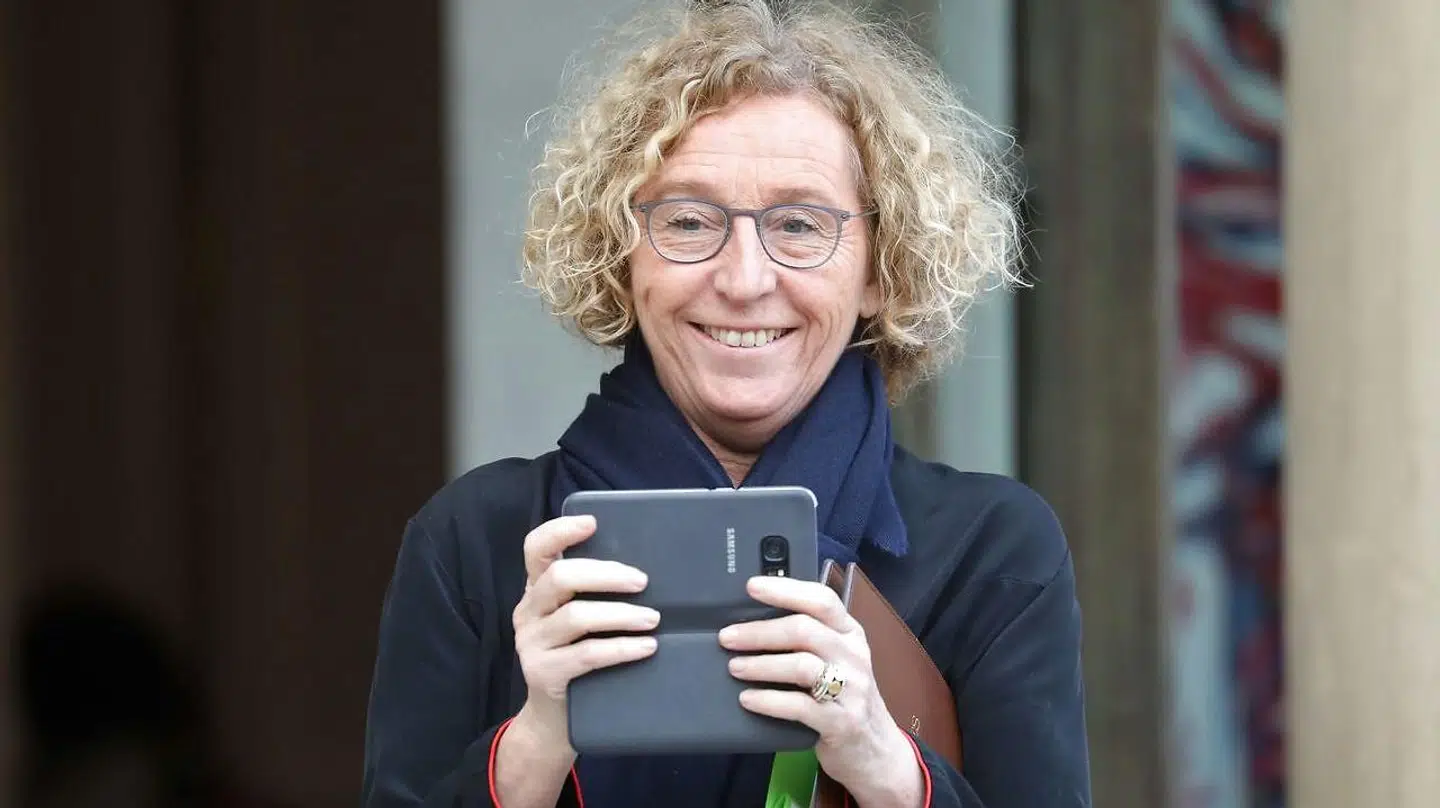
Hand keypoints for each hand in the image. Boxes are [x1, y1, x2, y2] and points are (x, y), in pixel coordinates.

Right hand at [510, 514, 659, 748]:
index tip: (593, 522)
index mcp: (536, 589)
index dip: (561, 531)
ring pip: (576, 616)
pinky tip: (646, 647)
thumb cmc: (576, 655)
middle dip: (606, 574)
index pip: (536, 548)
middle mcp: (528, 610)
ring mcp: (531, 643)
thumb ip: (594, 592)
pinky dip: (622, 648)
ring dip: (621, 614)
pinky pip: (587, 655)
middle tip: (643, 581)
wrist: (554, 717)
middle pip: (561, 577)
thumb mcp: (578, 618)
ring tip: (653, 619)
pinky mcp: (544, 673)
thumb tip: (647, 567)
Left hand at [719, 575, 923, 806]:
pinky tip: (748, 699)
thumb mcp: (838, 659)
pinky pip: (800, 706)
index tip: (752, 587)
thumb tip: (756, 618)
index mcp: (850, 633)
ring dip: (761, 665)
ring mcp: (851, 690)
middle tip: (728, 637)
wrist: (876, 749)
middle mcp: (853, 656)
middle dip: (760, 632)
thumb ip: (810, 638)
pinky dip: (769, 701)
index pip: (821, 600)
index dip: (786, 590)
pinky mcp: (842, 722)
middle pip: (804, 630)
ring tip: (735, 667)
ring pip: (802, 666)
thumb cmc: (845, 696)